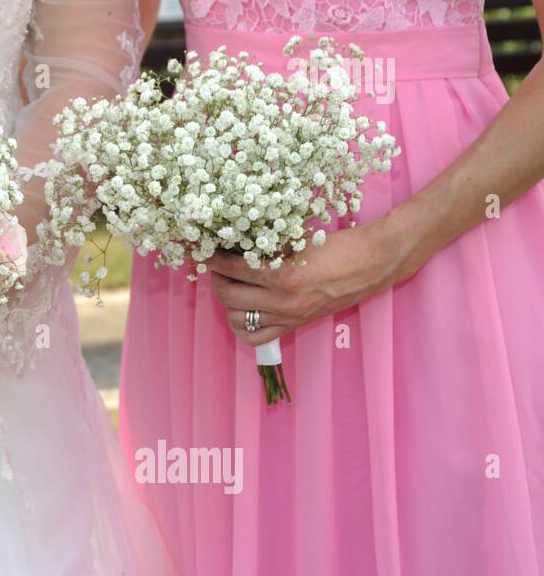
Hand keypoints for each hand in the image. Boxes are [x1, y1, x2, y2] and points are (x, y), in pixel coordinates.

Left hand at [207, 219, 402, 344]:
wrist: (373, 263)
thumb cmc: (337, 244)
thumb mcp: (296, 239)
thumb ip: (264, 246)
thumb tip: (230, 243)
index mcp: (282, 275)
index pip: (231, 267)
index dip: (211, 257)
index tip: (201, 248)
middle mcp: (283, 301)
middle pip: (227, 295)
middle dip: (215, 277)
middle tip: (217, 264)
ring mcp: (288, 317)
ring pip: (236, 318)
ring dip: (225, 300)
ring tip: (229, 283)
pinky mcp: (295, 325)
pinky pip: (254, 336)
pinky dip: (240, 324)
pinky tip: (241, 307)